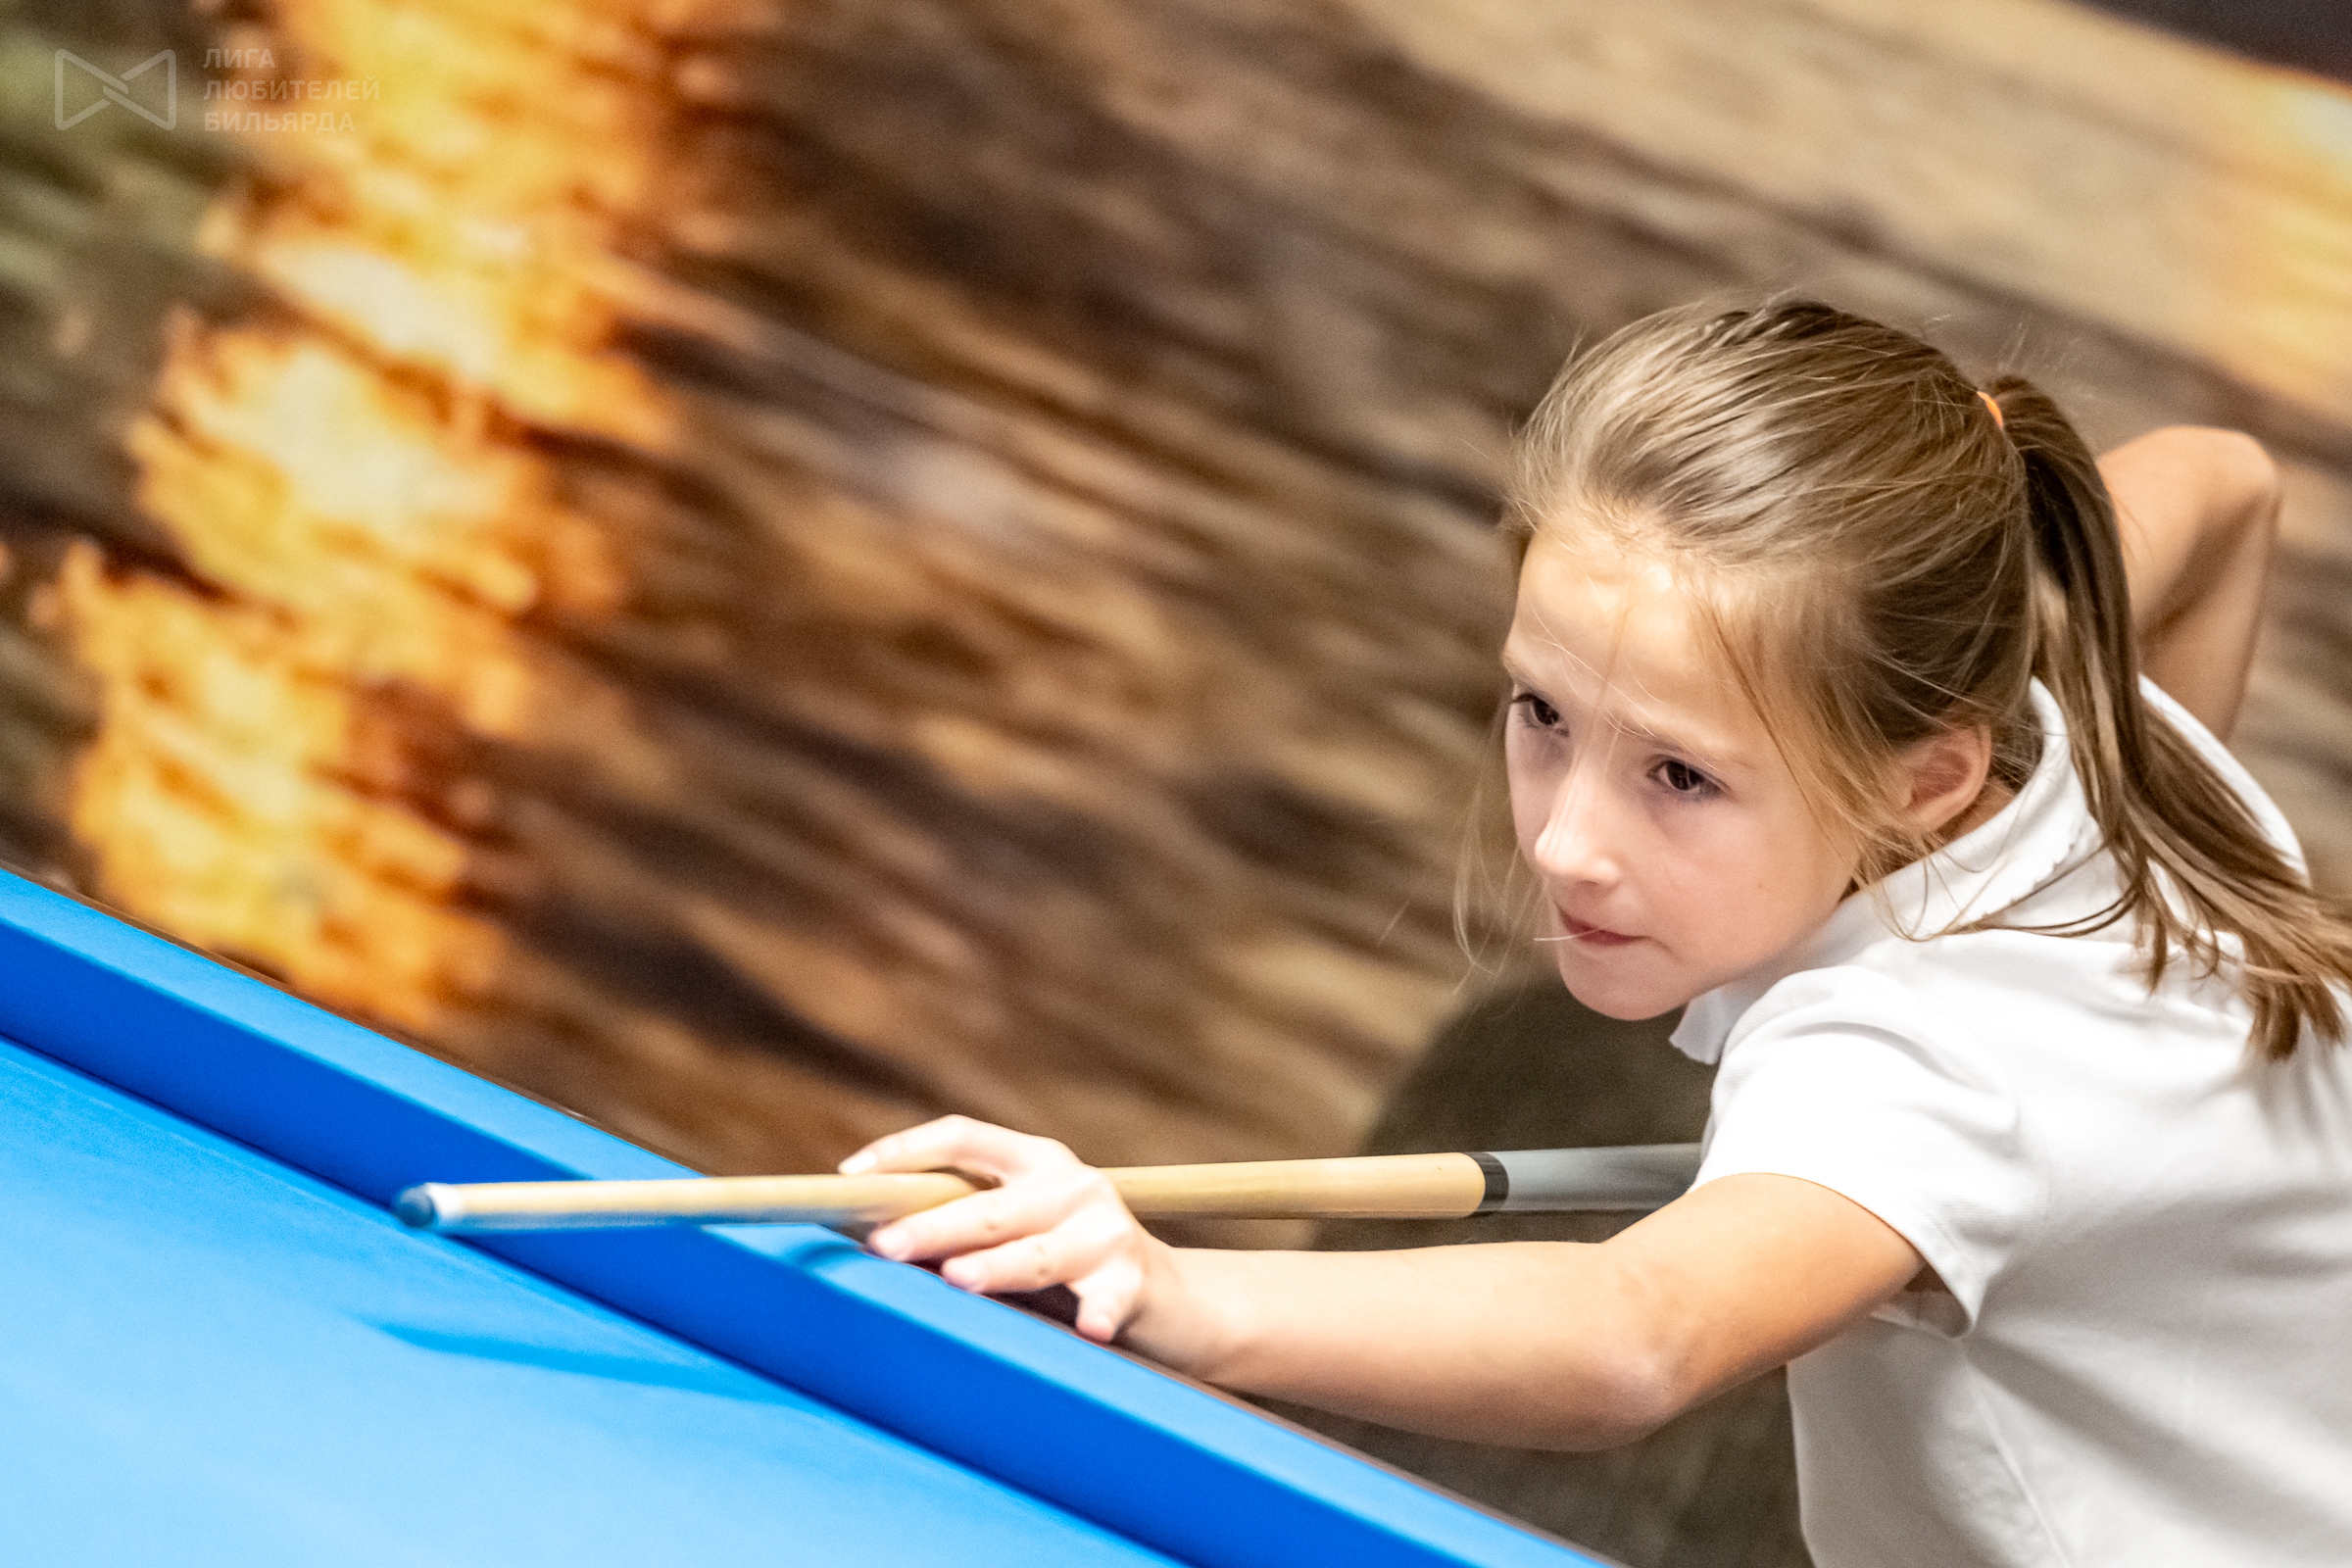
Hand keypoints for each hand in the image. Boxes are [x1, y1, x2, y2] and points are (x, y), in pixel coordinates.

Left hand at [841, 1115, 1175, 1344]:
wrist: (1169, 1298)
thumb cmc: (1066, 1265)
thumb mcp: (1021, 1227)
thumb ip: (966, 1221)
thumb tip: (871, 1231)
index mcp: (1036, 1160)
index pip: (963, 1135)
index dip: (905, 1150)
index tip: (851, 1178)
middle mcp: (1073, 1185)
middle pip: (990, 1204)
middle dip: (933, 1226)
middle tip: (886, 1246)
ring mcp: (1105, 1231)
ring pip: (1038, 1253)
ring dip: (997, 1267)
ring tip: (960, 1278)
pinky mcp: (1133, 1280)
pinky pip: (1108, 1298)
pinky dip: (1097, 1312)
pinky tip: (1090, 1327)